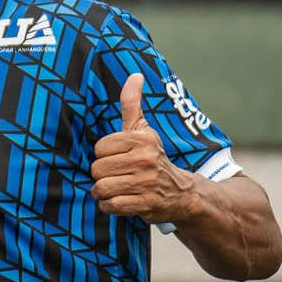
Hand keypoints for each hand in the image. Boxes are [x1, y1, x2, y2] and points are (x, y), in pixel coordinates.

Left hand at [90, 73, 195, 223]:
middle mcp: (146, 159)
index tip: (119, 158)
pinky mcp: (146, 204)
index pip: (99, 148)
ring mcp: (147, 182)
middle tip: (119, 176)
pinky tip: (121, 202)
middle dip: (103, 175)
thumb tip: (134, 74)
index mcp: (142, 139)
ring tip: (119, 189)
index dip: (104, 156)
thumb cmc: (153, 158)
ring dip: (104, 192)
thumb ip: (132, 104)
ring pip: (102, 188)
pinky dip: (110, 206)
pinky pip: (111, 205)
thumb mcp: (143, 130)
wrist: (183, 193)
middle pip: (97, 169)